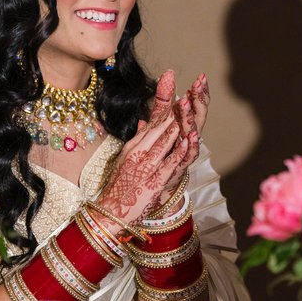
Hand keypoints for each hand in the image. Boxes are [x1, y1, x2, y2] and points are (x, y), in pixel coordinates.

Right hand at [97, 71, 190, 226]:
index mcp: (134, 146)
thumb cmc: (118, 187)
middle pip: (161, 126)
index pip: (154, 122)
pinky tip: (188, 139)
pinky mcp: (154, 181)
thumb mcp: (125, 159)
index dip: (167, 104)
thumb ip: (138, 140)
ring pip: (165, 140)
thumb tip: (145, 123)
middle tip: (192, 90)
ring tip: (189, 105)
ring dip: (178, 122)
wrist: (109, 212)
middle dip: (177, 108)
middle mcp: (139, 152)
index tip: (178, 87)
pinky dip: (178, 151)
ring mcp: (147, 166)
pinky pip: (168, 163)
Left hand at [162, 73, 210, 190]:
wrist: (156, 179)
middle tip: (197, 84)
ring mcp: (187, 150)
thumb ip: (164, 99)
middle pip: (198, 115)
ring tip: (186, 102)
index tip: (201, 76)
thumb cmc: (162, 147)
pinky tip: (190, 134)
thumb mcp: (160, 119)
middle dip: (198, 99)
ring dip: (190, 117)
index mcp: (185, 124)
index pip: (196, 104)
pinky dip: (190, 144)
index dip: (200, 91)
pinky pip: (188, 154)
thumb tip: (167, 73)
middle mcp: (190, 135)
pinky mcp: (181, 165)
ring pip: (192, 131)